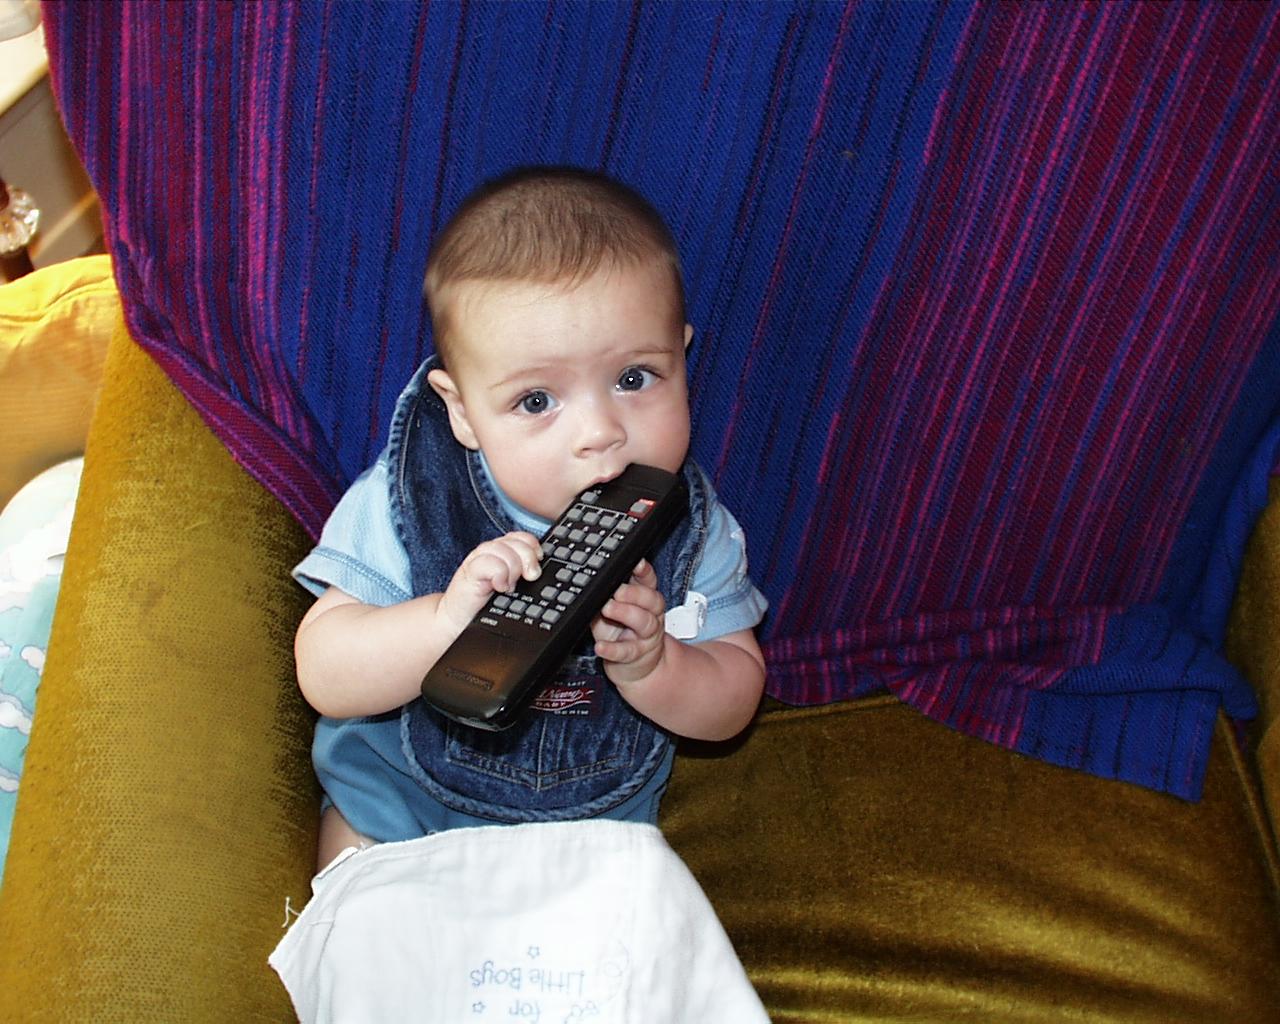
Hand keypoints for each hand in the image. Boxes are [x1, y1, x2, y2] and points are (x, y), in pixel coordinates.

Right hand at [438, 532, 542, 634]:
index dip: (533, 545)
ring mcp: (478, 560)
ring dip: (512, 568)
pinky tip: (499, 587)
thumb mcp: (513, 590)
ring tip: (509, 586)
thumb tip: (540, 572)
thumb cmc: (487, 608)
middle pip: (516, 541)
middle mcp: (491, 553)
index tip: (539, 561)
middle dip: (528, 558)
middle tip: (529, 577)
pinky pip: (487, 561)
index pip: (522, 537)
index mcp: (504, 554)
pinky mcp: (468, 571)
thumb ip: (524, 576)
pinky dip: (498, 574)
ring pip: (502, 548)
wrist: (461, 622)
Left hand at [592, 560, 667, 686]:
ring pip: (644, 622)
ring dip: (625, 613)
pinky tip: (600, 647)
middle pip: (651, 599)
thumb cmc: (622, 633)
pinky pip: (626, 651)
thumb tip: (590, 585)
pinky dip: (612, 649)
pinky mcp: (636, 656)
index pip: (648, 581)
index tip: (636, 562)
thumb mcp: (614, 611)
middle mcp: (651, 615)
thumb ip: (605, 597)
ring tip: (607, 609)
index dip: (644, 571)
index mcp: (645, 599)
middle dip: (635, 592)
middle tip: (617, 590)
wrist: (638, 668)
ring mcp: (646, 636)